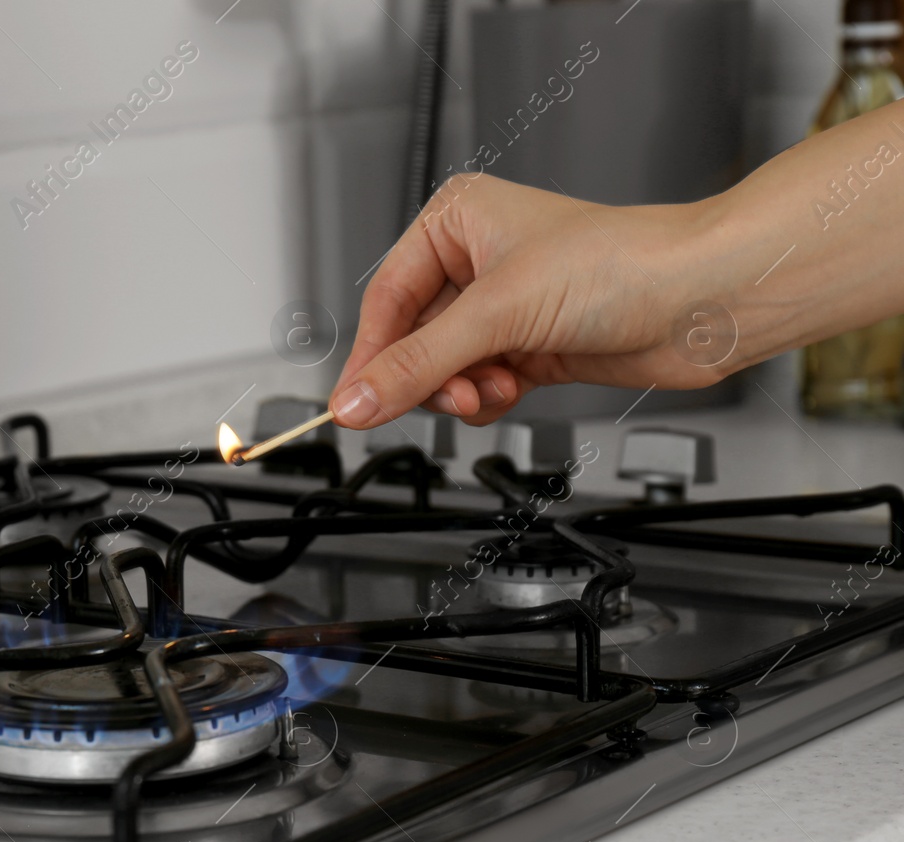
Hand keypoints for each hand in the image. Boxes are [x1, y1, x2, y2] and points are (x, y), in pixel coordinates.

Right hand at [330, 172, 722, 428]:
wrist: (703, 299)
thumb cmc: (625, 264)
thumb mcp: (498, 314)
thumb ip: (418, 365)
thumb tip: (355, 400)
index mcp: (457, 222)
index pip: (387, 299)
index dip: (372, 355)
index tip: (354, 404)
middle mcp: (477, 261)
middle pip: (412, 340)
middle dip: (430, 376)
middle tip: (446, 395)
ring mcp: (505, 307)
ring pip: (444, 368)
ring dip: (462, 389)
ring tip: (493, 387)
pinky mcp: (530, 345)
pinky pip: (478, 384)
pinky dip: (489, 397)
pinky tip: (515, 387)